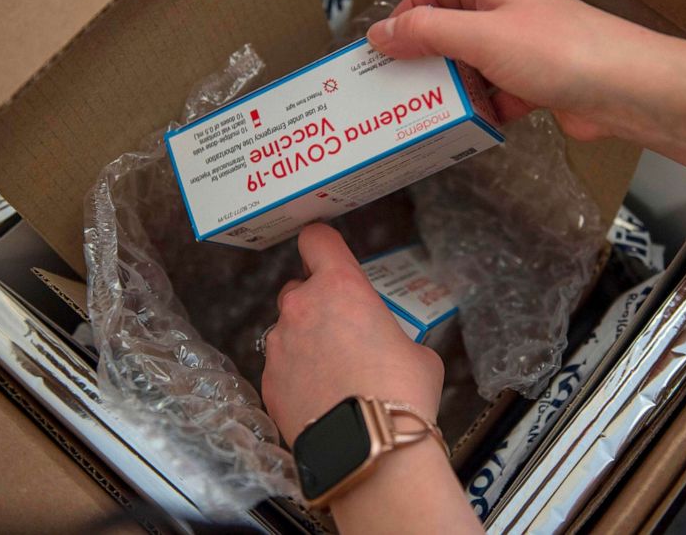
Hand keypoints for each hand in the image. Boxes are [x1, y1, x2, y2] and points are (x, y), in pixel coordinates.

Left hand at [261, 223, 443, 445]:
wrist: (370, 446)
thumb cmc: (402, 393)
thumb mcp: (416, 350)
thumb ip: (390, 334)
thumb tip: (387, 348)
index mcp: (340, 286)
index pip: (316, 239)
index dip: (323, 245)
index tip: (328, 254)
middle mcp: (302, 307)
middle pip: (299, 287)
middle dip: (317, 302)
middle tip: (343, 329)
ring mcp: (280, 345)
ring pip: (287, 329)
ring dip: (305, 341)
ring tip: (333, 372)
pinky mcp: (268, 381)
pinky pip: (281, 366)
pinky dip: (296, 375)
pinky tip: (320, 397)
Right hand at [366, 0, 678, 141]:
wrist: (624, 89)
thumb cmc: (559, 50)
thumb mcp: (480, 36)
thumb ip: (428, 33)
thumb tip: (382, 32)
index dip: (410, 10)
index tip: (385, 41)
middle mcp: (509, 16)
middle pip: (453, 31)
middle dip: (426, 56)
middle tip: (396, 83)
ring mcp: (524, 52)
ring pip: (474, 68)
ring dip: (452, 88)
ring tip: (423, 110)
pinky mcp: (538, 87)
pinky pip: (498, 97)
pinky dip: (482, 111)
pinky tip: (467, 127)